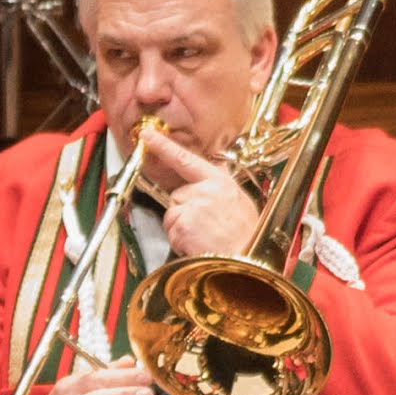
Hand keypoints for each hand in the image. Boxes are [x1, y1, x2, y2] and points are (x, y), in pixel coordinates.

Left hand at [132, 116, 259, 263]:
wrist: (248, 259)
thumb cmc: (246, 235)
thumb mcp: (238, 202)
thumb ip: (218, 189)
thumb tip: (204, 181)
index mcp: (220, 181)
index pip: (187, 159)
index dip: (164, 146)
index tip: (147, 135)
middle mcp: (205, 190)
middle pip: (176, 196)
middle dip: (184, 212)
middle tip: (205, 226)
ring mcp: (193, 206)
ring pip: (171, 214)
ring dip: (181, 227)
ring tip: (204, 236)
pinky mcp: (182, 224)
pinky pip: (170, 231)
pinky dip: (179, 240)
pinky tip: (198, 244)